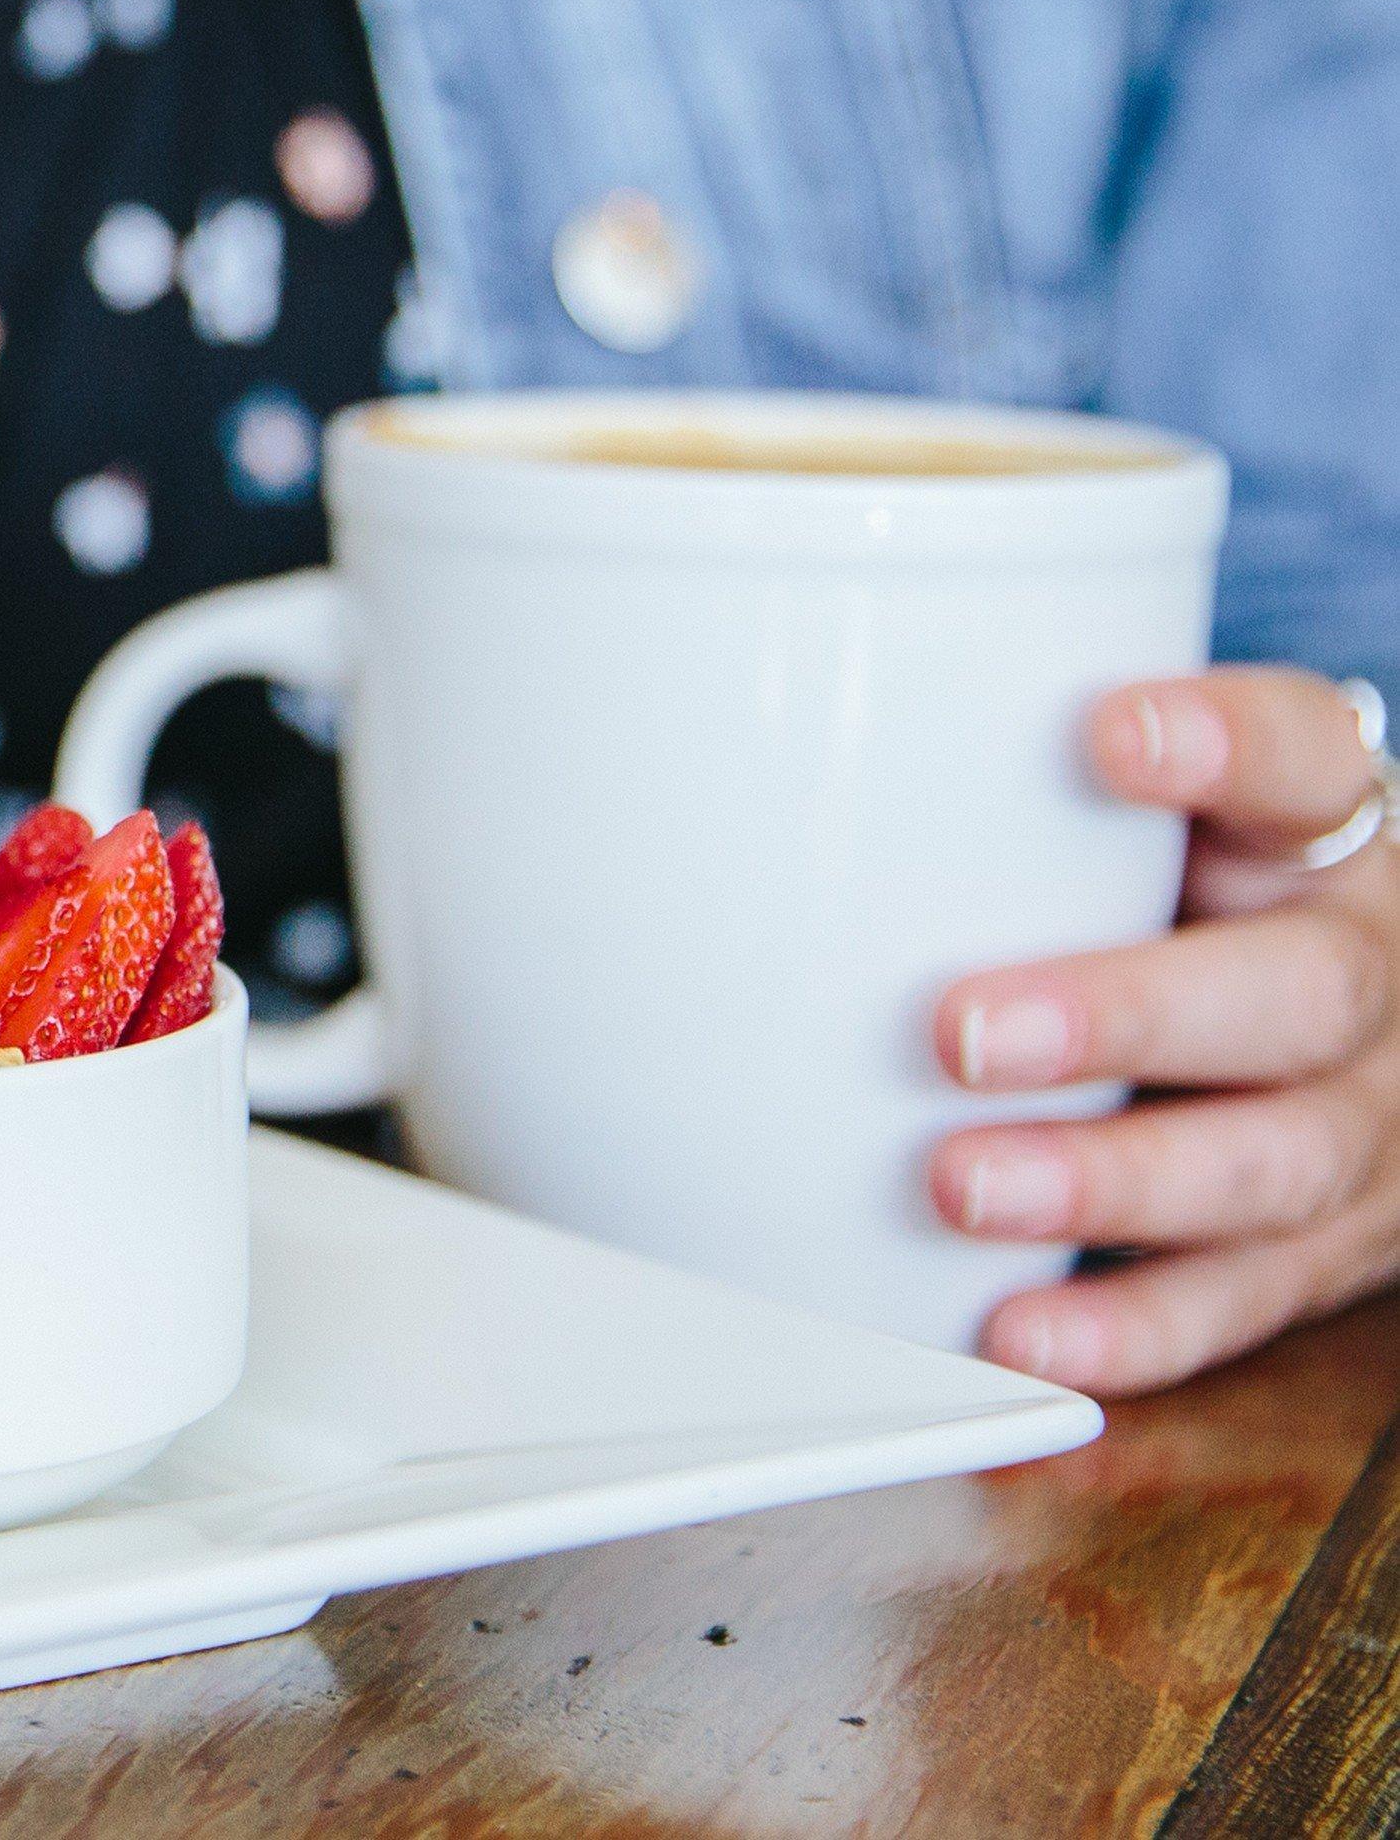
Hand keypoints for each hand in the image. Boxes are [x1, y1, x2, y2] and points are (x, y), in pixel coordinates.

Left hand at [927, 668, 1399, 1393]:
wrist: (1322, 1026)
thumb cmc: (1161, 893)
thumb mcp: (1121, 817)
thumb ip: (1000, 784)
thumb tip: (720, 753)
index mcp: (1312, 836)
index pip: (1304, 759)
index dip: (1223, 742)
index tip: (1104, 731)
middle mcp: (1362, 972)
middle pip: (1296, 990)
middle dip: (1125, 1015)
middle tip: (959, 1031)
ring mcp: (1360, 1118)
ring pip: (1275, 1160)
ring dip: (1109, 1183)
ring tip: (960, 1188)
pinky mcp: (1325, 1247)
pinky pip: (1241, 1299)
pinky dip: (1130, 1325)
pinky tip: (1019, 1326)